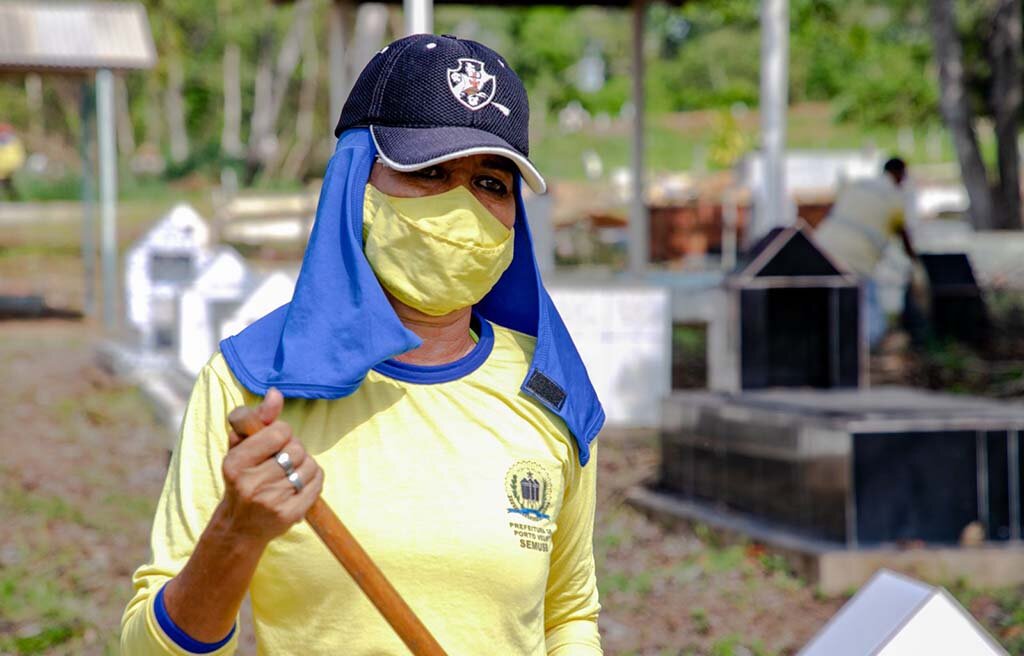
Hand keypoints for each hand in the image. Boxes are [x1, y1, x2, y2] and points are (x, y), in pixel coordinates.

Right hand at [217, 388, 323, 544]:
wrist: (240, 526)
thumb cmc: (242, 477)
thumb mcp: (240, 446)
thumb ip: (259, 418)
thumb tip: (275, 393)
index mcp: (235, 463)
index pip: (278, 432)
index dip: (281, 433)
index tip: (274, 442)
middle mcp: (251, 483)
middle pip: (296, 448)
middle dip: (294, 449)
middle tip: (282, 458)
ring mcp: (271, 501)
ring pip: (309, 465)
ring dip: (305, 464)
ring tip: (290, 472)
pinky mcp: (289, 515)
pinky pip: (317, 483)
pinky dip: (314, 479)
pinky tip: (300, 483)